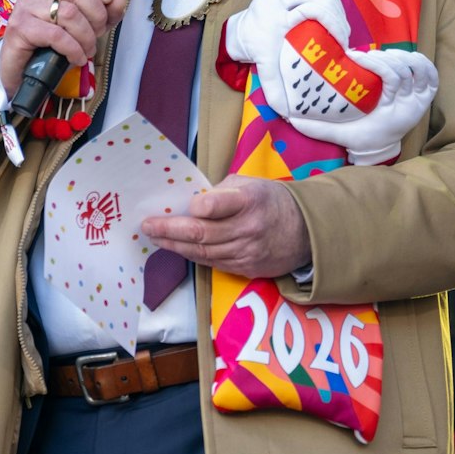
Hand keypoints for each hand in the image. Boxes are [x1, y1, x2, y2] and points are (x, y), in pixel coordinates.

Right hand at [0, 0, 125, 97]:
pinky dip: (73, 49)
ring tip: (87, 49)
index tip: (107, 1)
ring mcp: (26, 5)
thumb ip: (105, 13)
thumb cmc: (52, 43)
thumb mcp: (85, 25)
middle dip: (96, 15)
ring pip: (69, 13)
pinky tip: (76, 57)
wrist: (21, 68)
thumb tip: (119, 0)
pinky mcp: (20, 27)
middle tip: (97, 33)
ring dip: (86, 36)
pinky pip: (56, 35)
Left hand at [142, 175, 312, 278]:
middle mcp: (248, 228)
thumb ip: (222, 191)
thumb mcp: (252, 184)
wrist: (306, 232)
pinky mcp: (247, 269)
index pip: (217, 205)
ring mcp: (247, 252)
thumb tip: (191, 201)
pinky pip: (213, 263)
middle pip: (201, 233)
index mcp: (250, 200)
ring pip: (202, 252)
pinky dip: (193, 255)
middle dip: (169, 230)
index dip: (196, 207)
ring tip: (156, 238)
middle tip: (147, 226)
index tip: (178, 206)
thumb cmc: (273, 201)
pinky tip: (179, 248)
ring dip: (175, 246)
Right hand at [224, 0, 350, 115]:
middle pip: (330, 2)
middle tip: (287, 14)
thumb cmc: (264, 44)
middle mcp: (323, 9)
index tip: (297, 24)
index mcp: (324, 30)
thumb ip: (277, 90)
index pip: (339, 24)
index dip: (324, 21)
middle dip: (307, 6)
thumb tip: (287, 116)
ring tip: (284, 3)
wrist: (247, 25)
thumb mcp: (271, 68)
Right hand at [287, 47, 438, 164]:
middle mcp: (411, 105)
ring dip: (400, 57)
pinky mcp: (427, 95)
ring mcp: (421, 99)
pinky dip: (419, 61)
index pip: (393, 77)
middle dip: (383, 58)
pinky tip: (402, 56)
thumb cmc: (359, 137)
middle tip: (363, 56)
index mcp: (393, 112)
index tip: (356, 57)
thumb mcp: (338, 134)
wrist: (379, 148)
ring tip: (380, 56)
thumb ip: (316, 127)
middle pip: (405, 69)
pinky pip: (431, 73)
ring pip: (419, 68)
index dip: (376, 62)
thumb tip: (290, 116)